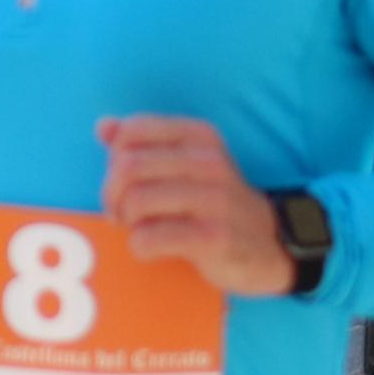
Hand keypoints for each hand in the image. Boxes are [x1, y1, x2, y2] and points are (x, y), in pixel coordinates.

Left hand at [98, 114, 295, 296]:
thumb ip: (143, 142)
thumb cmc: (214, 202)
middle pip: (127, 167)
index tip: (123, 183)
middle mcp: (208, 161)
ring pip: (135, 202)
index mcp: (199, 136)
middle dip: (111, 195)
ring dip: (126, 222)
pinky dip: (139, 246)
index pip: (131, 132)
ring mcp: (213, 199)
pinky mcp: (212, 237)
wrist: (270, 243)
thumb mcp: (186, 163)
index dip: (114, 160)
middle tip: (121, 213)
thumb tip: (103, 127)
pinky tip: (152, 247)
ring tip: (139, 229)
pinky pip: (148, 238)